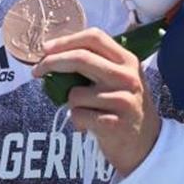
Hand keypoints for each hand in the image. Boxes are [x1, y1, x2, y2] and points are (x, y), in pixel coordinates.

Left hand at [33, 28, 160, 175]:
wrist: (146, 145)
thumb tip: (53, 54)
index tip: (45, 49)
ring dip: (71, 103)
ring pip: (75, 93)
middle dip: (52, 63)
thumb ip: (96, 64)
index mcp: (127, 60)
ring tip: (88, 111)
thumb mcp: (120, 79)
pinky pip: (78, 115)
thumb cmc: (124, 107)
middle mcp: (127, 77)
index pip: (94, 37)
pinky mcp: (114, 123)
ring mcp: (123, 100)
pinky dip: (77, 121)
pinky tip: (91, 125)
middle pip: (80, 58)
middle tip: (36, 71)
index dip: (65, 40)